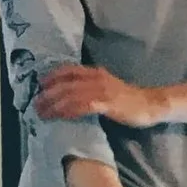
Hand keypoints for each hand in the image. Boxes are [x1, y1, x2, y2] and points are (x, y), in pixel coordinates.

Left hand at [37, 64, 168, 127]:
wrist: (150, 105)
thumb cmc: (129, 100)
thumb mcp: (108, 87)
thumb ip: (91, 88)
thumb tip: (71, 94)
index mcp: (96, 73)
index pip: (69, 70)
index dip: (52, 77)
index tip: (40, 86)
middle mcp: (97, 78)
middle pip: (65, 84)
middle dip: (48, 94)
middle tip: (36, 105)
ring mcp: (102, 90)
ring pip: (71, 95)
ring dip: (54, 105)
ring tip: (42, 113)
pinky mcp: (107, 104)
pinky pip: (83, 106)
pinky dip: (69, 110)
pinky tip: (60, 116)